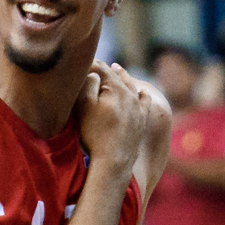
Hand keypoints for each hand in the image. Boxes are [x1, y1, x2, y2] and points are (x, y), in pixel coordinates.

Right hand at [74, 63, 154, 181]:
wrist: (114, 160)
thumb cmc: (95, 133)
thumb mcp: (84, 107)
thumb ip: (87, 85)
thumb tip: (93, 72)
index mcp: (116, 87)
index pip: (101, 68)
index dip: (90, 64)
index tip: (80, 63)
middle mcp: (130, 94)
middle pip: (116, 76)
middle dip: (105, 69)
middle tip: (95, 64)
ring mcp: (138, 107)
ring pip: (131, 85)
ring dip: (123, 77)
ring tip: (117, 69)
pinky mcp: (142, 120)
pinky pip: (144, 101)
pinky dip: (141, 94)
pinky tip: (141, 92)